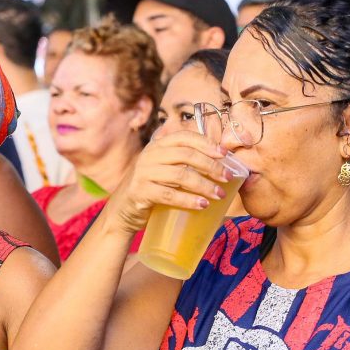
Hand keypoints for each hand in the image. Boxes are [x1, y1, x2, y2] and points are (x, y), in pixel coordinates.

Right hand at [106, 131, 233, 233]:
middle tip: (228, 177)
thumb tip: (219, 162)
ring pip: (180, 175)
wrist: (122, 212)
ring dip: (204, 185)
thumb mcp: (163, 170)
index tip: (224, 154)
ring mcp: (143, 173)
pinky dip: (188, 200)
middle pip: (186, 155)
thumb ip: (182, 162)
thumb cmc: (150, 189)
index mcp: (157, 146)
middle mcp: (149, 155)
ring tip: (218, 194)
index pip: (184, 137)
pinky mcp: (140, 192)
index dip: (206, 143)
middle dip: (211, 166)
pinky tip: (202, 205)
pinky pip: (169, 194)